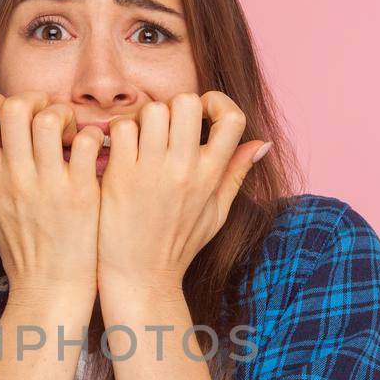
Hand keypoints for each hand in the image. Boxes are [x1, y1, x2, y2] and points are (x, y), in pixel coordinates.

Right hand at [0, 90, 101, 308]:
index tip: (7, 111)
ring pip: (50, 118)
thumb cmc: (25, 255)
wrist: (51, 292)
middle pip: (12, 107)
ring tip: (74, 136)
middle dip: (34, 99)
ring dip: (66, 116)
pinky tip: (97, 153)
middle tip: (50, 117)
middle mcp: (16, 178)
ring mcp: (48, 185)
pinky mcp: (81, 195)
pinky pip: (88, 143)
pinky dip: (95, 138)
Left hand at [96, 91, 268, 297]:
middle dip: (176, 106)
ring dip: (145, 119)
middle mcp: (184, 169)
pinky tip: (118, 150)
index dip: (217, 103)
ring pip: (152, 110)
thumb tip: (261, 144)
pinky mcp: (120, 176)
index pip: (232, 118)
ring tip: (140, 139)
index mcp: (211, 176)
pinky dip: (118, 133)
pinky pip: (122, 129)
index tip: (203, 113)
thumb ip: (236, 174)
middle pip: (187, 101)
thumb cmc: (178, 246)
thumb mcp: (216, 213)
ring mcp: (151, 171)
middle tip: (166, 127)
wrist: (139, 278)